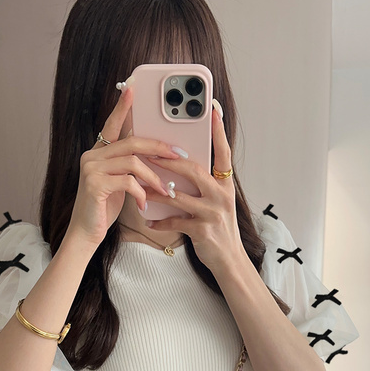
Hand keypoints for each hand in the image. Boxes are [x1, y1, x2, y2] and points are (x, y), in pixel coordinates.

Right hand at [67, 86, 179, 247]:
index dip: (123, 107)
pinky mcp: (94, 184)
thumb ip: (129, 167)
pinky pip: (128, 181)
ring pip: (133, 162)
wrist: (85, 234)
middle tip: (178, 154)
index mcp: (98, 153)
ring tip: (164, 190)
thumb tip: (154, 156)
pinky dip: (141, 193)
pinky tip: (143, 205)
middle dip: (158, 147)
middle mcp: (92, 156)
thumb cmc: (103, 209)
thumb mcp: (119, 184)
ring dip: (154, 176)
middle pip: (132, 142)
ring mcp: (91, 169)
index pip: (112, 124)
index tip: (132, 89)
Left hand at [144, 104, 244, 272]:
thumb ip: (203, 184)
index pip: (223, 153)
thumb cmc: (218, 228)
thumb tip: (179, 166)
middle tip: (149, 152)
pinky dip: (159, 221)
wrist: (229, 260)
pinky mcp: (203, 231)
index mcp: (226, 185)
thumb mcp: (217, 202)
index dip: (218, 131)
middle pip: (193, 170)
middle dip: (168, 161)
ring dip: (156, 191)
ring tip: (140, 187)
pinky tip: (148, 220)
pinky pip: (175, 222)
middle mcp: (222, 196)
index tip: (212, 110)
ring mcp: (213, 213)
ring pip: (178, 196)